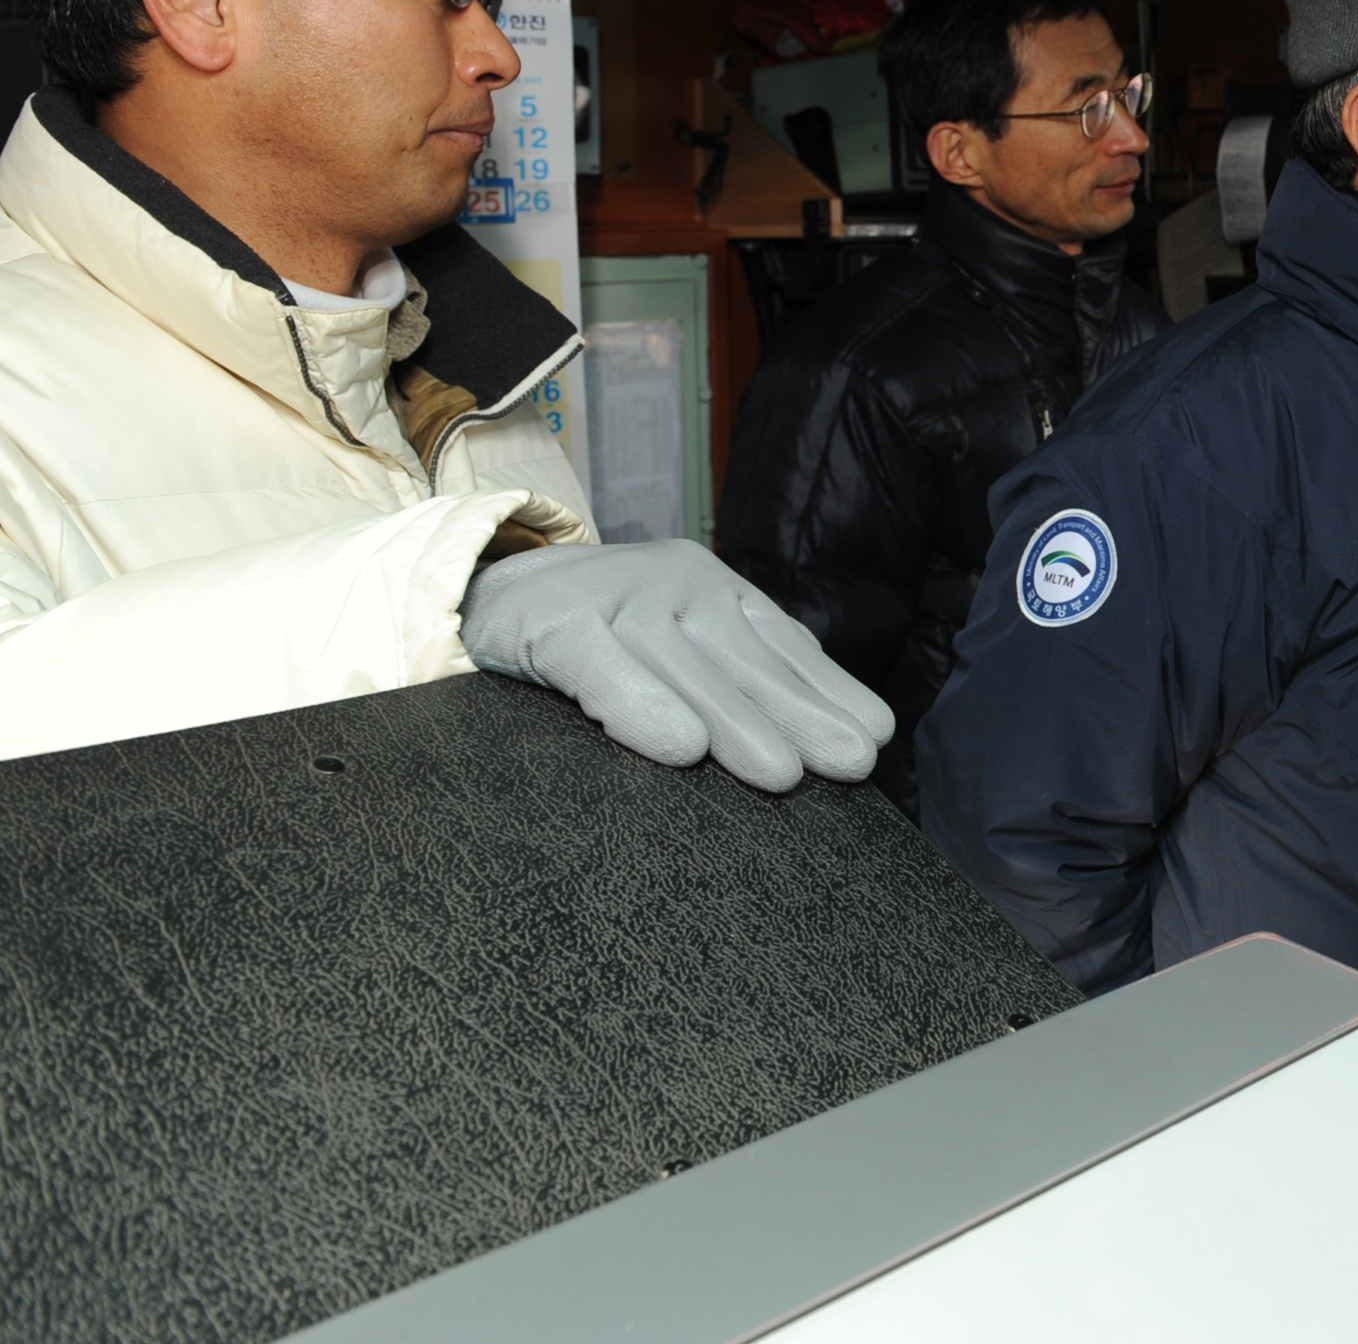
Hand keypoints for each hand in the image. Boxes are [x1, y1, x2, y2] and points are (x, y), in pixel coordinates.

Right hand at [460, 541, 894, 791]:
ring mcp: (614, 595)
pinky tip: (678, 747)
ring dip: (735, 722)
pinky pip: (600, 667)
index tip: (874, 738)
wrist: (482, 596)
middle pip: (743, 662)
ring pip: (682, 668)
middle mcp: (674, 584)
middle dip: (801, 714)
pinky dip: (639, 706)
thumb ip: (734, 679)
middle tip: (851, 763)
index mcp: (712, 590)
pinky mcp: (552, 622)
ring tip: (781, 774)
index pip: (781, 645)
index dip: (826, 692)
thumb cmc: (596, 639)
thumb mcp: (672, 648)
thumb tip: (818, 743)